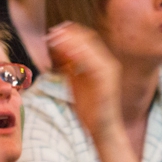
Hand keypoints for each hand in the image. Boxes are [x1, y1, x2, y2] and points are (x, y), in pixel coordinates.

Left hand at [46, 22, 121, 139]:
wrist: (102, 129)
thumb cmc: (90, 110)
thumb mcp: (75, 84)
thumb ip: (68, 67)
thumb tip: (56, 51)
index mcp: (101, 63)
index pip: (87, 40)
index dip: (70, 33)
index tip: (53, 32)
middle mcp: (107, 64)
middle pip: (89, 39)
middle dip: (69, 34)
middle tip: (52, 34)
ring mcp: (109, 71)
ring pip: (90, 47)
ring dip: (71, 41)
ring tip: (55, 40)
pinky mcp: (106, 80)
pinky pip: (91, 62)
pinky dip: (77, 55)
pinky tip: (64, 53)